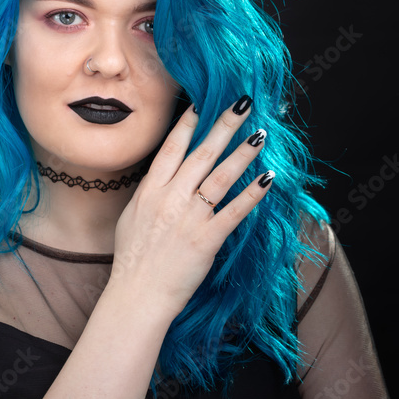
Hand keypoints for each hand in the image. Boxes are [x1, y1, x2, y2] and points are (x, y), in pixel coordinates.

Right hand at [106, 96, 272, 321]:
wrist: (137, 294)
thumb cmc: (132, 259)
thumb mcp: (131, 216)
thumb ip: (150, 192)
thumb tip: (163, 174)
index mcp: (150, 191)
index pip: (172, 149)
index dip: (188, 124)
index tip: (202, 103)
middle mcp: (171, 198)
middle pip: (202, 154)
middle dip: (224, 125)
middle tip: (243, 104)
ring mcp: (190, 218)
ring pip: (221, 176)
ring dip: (243, 153)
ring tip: (261, 135)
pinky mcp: (207, 239)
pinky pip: (234, 211)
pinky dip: (252, 193)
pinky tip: (267, 178)